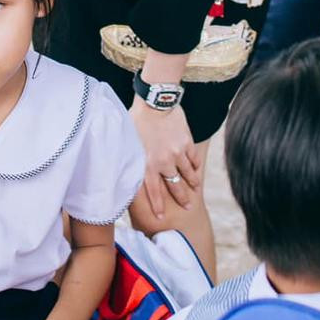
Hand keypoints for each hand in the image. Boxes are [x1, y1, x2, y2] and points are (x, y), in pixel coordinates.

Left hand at [131, 97, 201, 216]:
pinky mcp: (187, 142)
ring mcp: (178, 153)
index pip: (153, 192)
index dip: (158, 206)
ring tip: (195, 190)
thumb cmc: (136, 120)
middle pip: (175, 186)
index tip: (162, 217)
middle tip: (187, 207)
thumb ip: (131, 159)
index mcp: (147, 164)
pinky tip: (196, 168)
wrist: (155, 101)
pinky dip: (195, 165)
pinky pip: (193, 158)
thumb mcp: (128, 142)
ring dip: (192, 183)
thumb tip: (124, 173)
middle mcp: (164, 162)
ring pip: (188, 174)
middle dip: (182, 199)